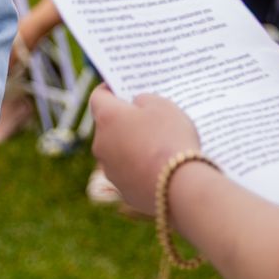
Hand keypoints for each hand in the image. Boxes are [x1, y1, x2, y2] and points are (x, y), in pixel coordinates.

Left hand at [89, 86, 199, 215]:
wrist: (179, 187)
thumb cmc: (170, 139)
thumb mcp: (162, 105)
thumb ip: (144, 100)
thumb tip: (136, 107)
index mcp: (107, 118)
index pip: (98, 96)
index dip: (110, 89)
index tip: (121, 87)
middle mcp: (101, 143)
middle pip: (108, 126)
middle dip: (125, 120)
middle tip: (149, 117)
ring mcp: (110, 170)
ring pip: (118, 151)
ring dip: (132, 145)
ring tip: (160, 145)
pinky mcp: (122, 190)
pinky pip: (130, 172)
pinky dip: (140, 167)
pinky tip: (161, 167)